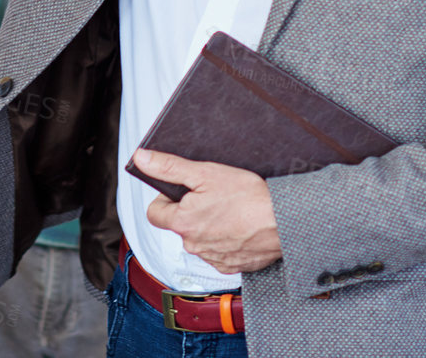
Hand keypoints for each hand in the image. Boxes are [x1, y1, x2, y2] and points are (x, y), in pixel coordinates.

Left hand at [134, 150, 281, 274]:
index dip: (165, 199)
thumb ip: (169, 167)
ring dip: (208, 225)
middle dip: (190, 210)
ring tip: (229, 211)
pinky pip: (219, 252)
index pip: (155, 213)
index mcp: (183, 223)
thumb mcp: (204, 173)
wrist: (284, 221)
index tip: (183, 191)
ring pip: (199, 238)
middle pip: (179, 225)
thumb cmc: (247, 197)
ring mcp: (213, 258)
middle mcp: (194, 245)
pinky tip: (239, 227)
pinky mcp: (232, 266)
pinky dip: (225, 240)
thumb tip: (141, 158)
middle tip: (212, 196)